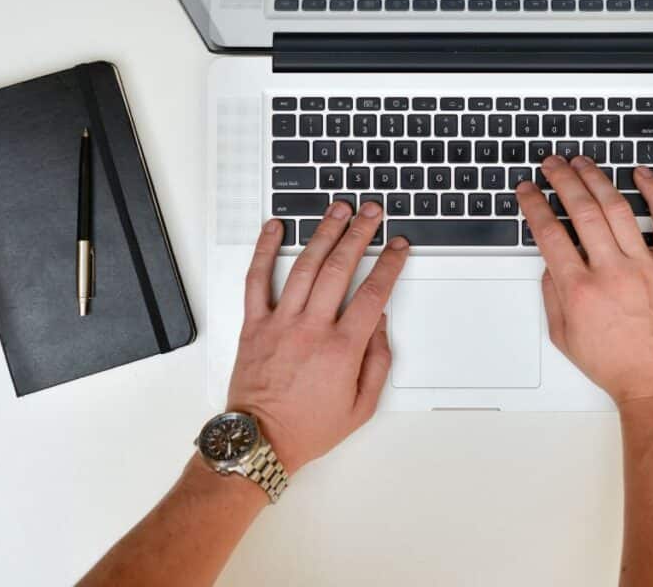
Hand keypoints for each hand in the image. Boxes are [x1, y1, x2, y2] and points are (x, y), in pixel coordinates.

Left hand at [227, 202, 408, 473]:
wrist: (259, 442)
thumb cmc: (308, 427)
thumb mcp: (361, 407)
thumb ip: (378, 362)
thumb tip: (380, 323)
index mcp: (341, 349)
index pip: (373, 294)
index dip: (390, 265)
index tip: (398, 247)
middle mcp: (311, 329)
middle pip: (340, 268)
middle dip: (360, 234)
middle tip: (372, 213)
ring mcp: (279, 323)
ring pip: (304, 266)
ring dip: (323, 233)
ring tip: (337, 209)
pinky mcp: (254, 325)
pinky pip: (256, 280)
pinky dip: (265, 250)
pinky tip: (275, 228)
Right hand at [516, 156, 652, 406]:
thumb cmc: (614, 364)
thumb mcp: (563, 336)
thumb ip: (552, 295)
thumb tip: (550, 262)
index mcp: (580, 290)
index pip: (550, 233)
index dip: (534, 205)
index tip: (528, 190)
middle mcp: (611, 272)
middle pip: (581, 211)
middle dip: (561, 180)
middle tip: (552, 164)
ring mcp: (644, 266)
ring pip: (618, 208)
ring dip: (597, 179)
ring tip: (583, 163)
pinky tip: (641, 175)